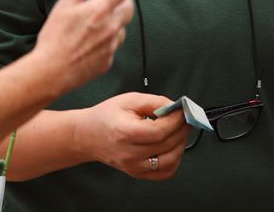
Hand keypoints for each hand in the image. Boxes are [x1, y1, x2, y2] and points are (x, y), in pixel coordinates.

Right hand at [33, 0, 143, 95]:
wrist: (52, 72)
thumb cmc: (55, 38)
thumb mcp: (63, 7)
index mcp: (99, 10)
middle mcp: (110, 26)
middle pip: (128, 10)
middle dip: (125, 3)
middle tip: (116, 2)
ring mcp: (110, 45)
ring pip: (121, 30)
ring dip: (114, 25)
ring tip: (95, 27)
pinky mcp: (107, 61)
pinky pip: (112, 48)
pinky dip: (106, 43)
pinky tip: (90, 45)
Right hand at [75, 93, 190, 180]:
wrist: (89, 135)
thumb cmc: (106, 116)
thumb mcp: (129, 100)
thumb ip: (154, 102)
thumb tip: (174, 107)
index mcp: (125, 133)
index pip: (159, 131)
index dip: (176, 121)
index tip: (182, 111)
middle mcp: (129, 154)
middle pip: (167, 145)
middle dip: (182, 129)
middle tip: (185, 118)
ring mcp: (133, 166)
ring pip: (170, 161)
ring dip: (181, 145)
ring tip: (180, 131)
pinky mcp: (137, 173)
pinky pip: (164, 173)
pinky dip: (175, 160)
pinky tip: (173, 147)